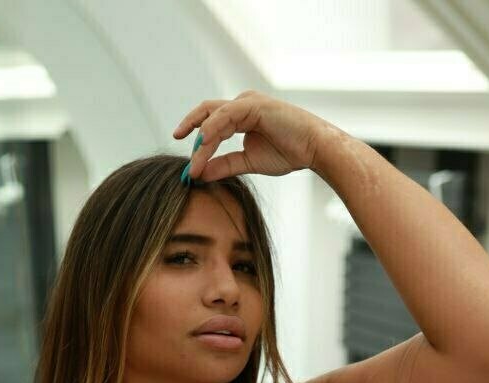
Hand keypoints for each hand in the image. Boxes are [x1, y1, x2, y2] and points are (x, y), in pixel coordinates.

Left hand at [173, 90, 331, 181]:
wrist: (313, 149)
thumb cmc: (288, 153)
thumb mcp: (248, 162)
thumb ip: (224, 165)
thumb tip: (200, 174)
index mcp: (241, 116)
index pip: (211, 124)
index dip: (198, 143)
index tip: (187, 164)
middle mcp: (242, 104)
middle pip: (207, 113)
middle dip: (189, 126)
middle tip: (175, 138)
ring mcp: (247, 102)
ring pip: (213, 117)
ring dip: (201, 141)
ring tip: (193, 162)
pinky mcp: (253, 105)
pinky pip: (225, 116)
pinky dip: (211, 131)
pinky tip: (202, 145)